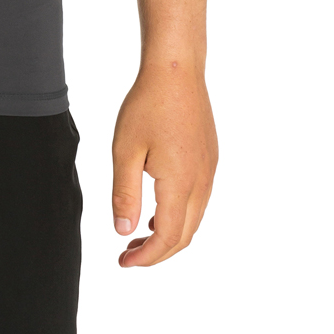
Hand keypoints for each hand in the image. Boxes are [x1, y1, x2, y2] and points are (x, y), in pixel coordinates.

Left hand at [111, 59, 216, 266]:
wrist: (177, 70)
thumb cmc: (148, 105)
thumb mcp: (126, 150)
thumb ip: (125, 194)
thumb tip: (123, 232)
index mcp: (181, 184)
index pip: (168, 238)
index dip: (146, 257)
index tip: (123, 262)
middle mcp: (202, 182)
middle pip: (185, 235)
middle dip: (157, 252)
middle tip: (128, 254)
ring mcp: (209, 170)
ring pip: (194, 218)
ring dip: (169, 234)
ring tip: (138, 235)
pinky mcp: (210, 158)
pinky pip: (198, 200)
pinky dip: (179, 214)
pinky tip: (157, 208)